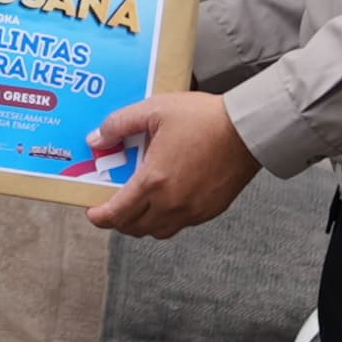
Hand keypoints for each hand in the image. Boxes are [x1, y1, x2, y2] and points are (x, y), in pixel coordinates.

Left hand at [83, 95, 259, 238]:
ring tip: (138, 205)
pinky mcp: (211, 210)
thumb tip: (96, 139)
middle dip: (118, 221)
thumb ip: (119, 124)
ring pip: (158, 231)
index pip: (117, 214)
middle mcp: (171, 204)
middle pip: (135, 227)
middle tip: (113, 206)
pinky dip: (167, 218)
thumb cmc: (203, 118)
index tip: (93, 212)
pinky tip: (167, 199)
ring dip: (142, 223)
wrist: (247, 130)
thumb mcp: (154, 110)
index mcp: (153, 182)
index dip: (100, 217)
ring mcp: (193, 211)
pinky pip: (181, 224)